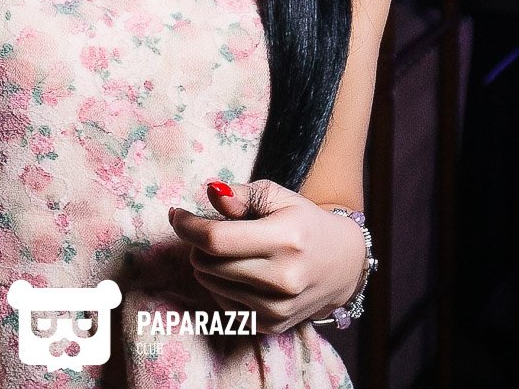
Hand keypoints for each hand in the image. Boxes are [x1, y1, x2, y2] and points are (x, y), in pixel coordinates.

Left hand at [167, 180, 365, 334]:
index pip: (217, 239)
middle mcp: (282, 278)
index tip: (176, 215)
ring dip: (208, 263)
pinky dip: (221, 284)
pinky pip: (222, 304)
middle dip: (197, 243)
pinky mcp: (271, 325)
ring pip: (211, 284)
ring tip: (229, 249)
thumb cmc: (303, 222)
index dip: (187, 226)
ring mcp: (277, 307)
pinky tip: (240, 271)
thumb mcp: (277, 196)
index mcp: (285, 239)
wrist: (342, 264)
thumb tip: (210, 192)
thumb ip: (242, 195)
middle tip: (209, 229)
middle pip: (208, 263)